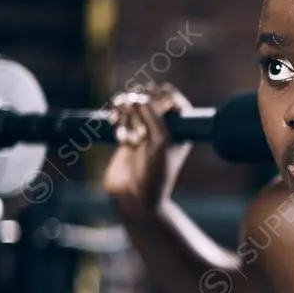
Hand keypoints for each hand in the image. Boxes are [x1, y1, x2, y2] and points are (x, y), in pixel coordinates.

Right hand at [103, 83, 192, 219]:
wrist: (135, 198)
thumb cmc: (155, 174)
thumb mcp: (161, 143)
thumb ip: (154, 117)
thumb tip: (140, 96)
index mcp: (180, 127)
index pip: (172, 98)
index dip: (160, 94)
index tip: (151, 102)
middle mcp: (163, 125)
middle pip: (149, 96)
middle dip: (139, 103)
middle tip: (138, 126)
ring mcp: (143, 129)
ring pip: (132, 103)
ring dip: (126, 110)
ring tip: (124, 127)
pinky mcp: (126, 134)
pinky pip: (120, 113)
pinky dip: (116, 114)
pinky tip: (113, 122)